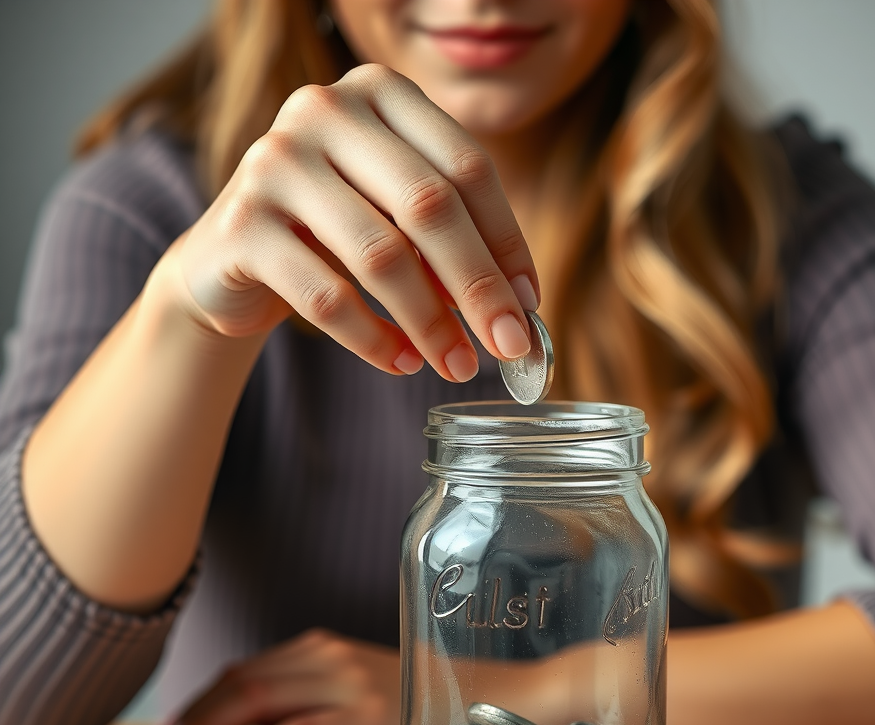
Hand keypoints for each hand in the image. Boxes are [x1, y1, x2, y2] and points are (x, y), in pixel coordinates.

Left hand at [142, 629, 399, 724]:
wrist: (478, 700)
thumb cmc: (412, 700)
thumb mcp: (353, 687)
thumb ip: (306, 695)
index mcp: (322, 648)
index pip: (245, 671)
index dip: (201, 701)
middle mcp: (328, 657)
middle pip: (241, 682)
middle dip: (192, 716)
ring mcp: (347, 683)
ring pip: (257, 701)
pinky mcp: (364, 715)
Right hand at [168, 64, 539, 380]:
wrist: (229, 262)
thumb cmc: (333, 237)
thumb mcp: (396, 218)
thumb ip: (451, 240)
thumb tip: (517, 307)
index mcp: (379, 93)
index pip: (467, 166)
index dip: (506, 240)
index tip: (529, 303)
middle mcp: (323, 110)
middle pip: (430, 206)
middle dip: (479, 287)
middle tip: (509, 346)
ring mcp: (275, 162)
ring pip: (381, 256)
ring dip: (430, 323)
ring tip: (457, 365)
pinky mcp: (241, 225)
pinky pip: (326, 297)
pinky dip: (373, 339)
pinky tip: (400, 361)